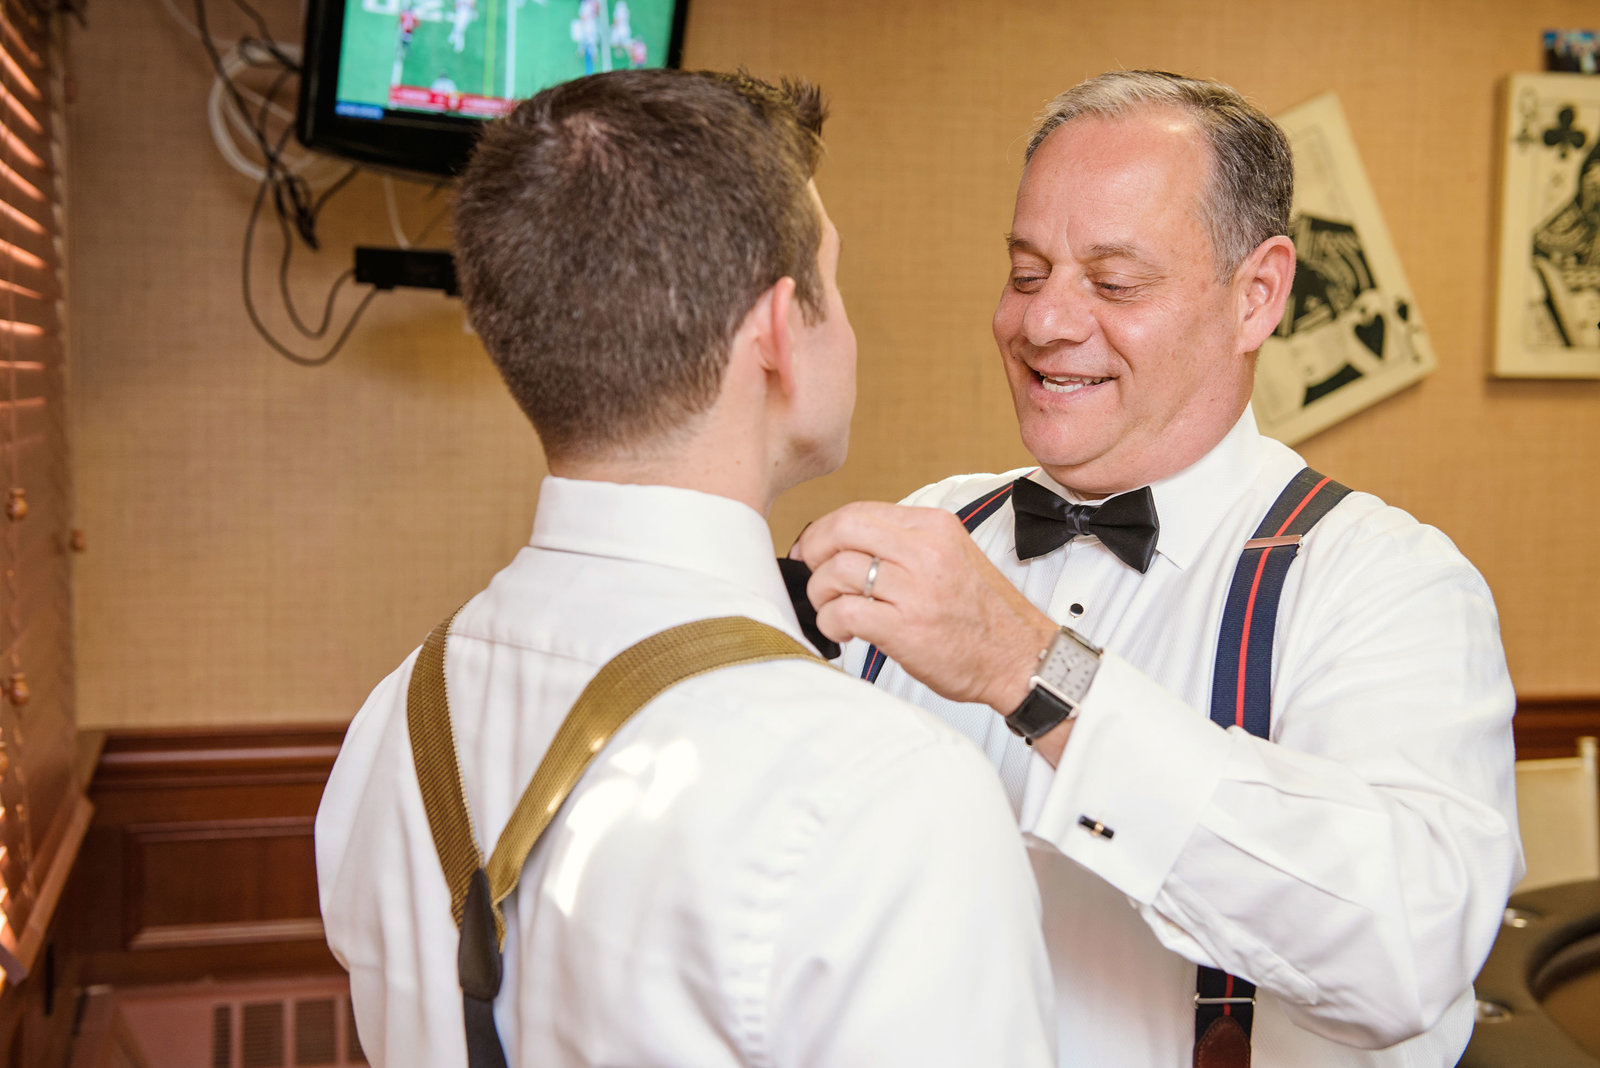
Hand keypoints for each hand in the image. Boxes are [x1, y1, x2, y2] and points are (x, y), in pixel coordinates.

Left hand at [791, 501, 1058, 713]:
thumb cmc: (982, 616)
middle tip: (811, 575)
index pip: (860, 511)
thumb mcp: (952, 557)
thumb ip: (905, 545)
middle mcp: (925, 550)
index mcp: (934, 527)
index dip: (824, 531)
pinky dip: (831, 622)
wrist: (1020, 659)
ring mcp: (916, 589)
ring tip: (832, 610)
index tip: (813, 550)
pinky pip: (843, 612)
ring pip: (836, 571)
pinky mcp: (905, 627)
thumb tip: (845, 546)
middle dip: (813, 551)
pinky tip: (843, 632)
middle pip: (841, 530)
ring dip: (820, 594)